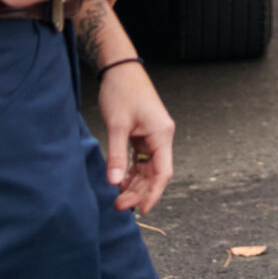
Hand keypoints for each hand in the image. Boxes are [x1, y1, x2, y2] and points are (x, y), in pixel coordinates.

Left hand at [96, 60, 174, 214]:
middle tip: (119, 206)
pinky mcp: (143, 135)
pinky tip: (120, 183)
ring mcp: (153, 136)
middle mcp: (161, 137)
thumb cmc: (122, 91)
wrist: (119, 68)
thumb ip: (117, 155)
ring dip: (134, 184)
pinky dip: (131, 172)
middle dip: (139, 191)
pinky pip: (139, 160)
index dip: (154, 193)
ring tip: (117, 199)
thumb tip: (114, 182)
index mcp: (162, 134)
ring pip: (147, 169)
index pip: (163, 172)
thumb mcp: (116, 124)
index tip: (141, 210)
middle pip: (155, 173)